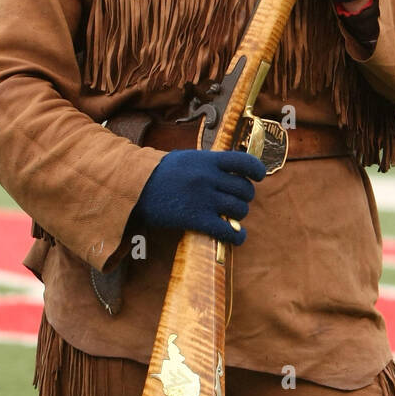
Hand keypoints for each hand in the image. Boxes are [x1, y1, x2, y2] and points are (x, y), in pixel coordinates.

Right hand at [135, 149, 265, 245]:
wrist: (135, 188)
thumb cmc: (160, 173)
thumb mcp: (187, 158)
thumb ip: (209, 163)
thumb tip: (230, 169)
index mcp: (208, 160)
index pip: (244, 162)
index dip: (257, 171)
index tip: (259, 177)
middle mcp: (209, 178)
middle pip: (244, 190)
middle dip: (244, 197)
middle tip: (236, 201)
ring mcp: (204, 199)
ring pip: (239, 210)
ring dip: (239, 215)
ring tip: (232, 217)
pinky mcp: (197, 220)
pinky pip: (228, 231)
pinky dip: (237, 236)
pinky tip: (236, 237)